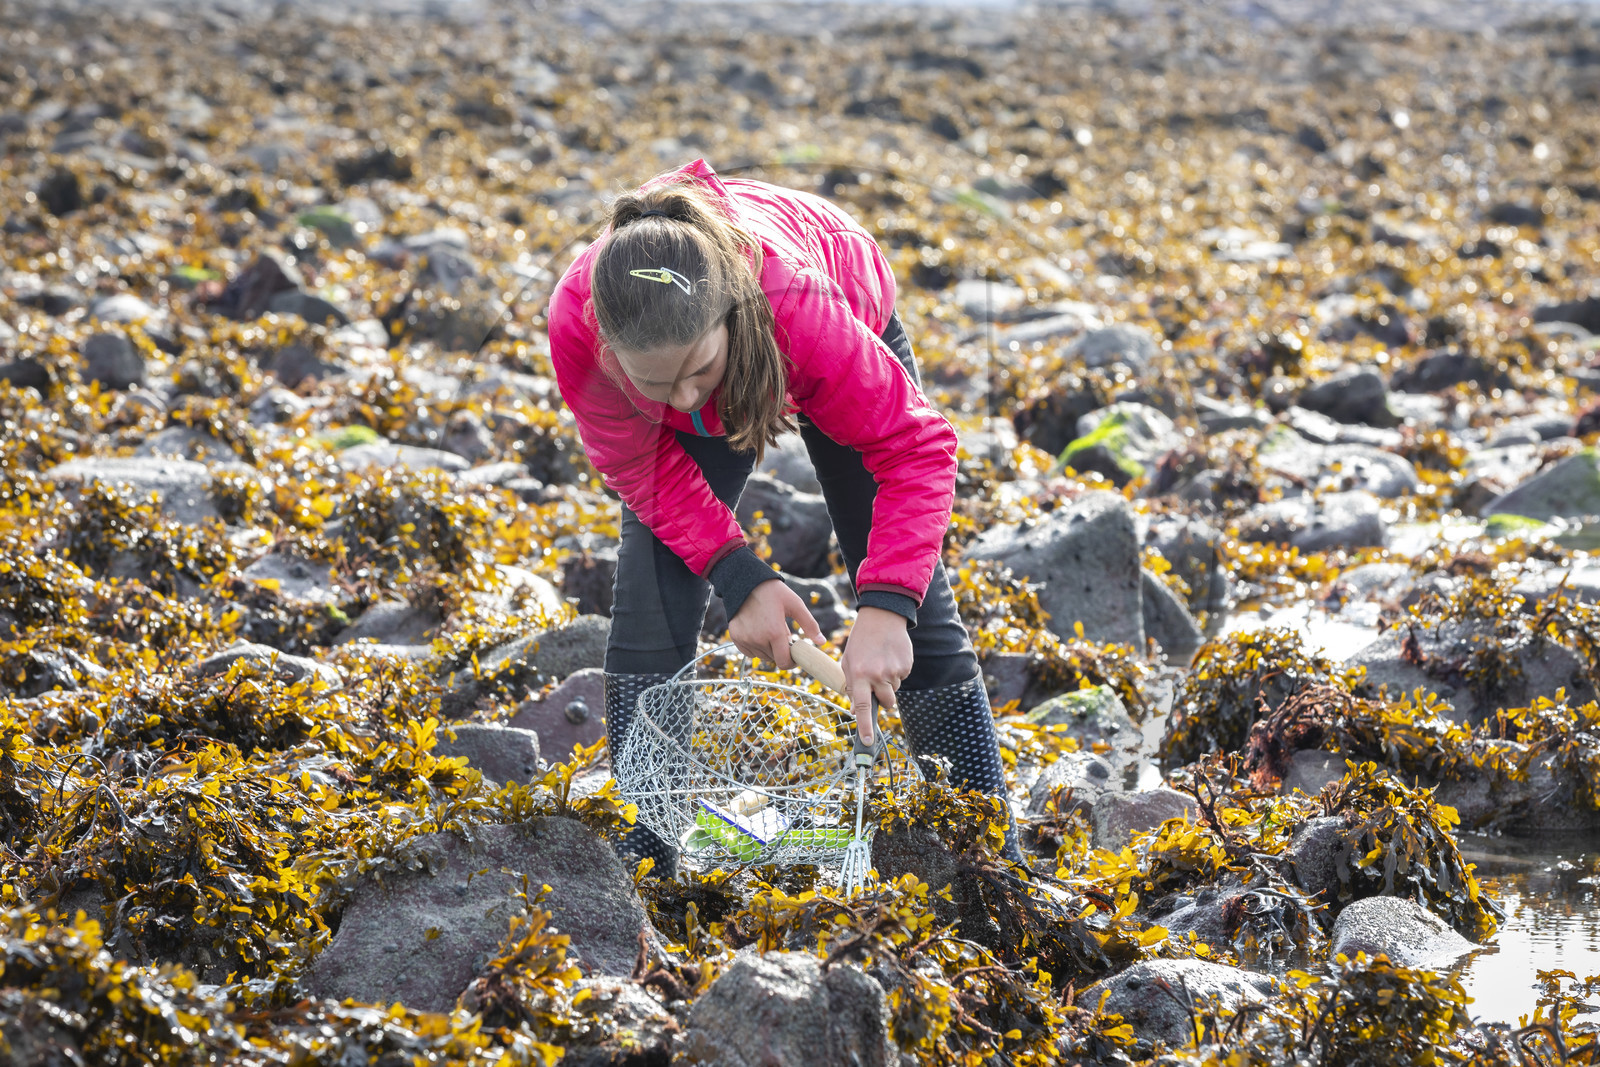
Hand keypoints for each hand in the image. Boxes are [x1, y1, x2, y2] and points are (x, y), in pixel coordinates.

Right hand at [727, 579, 823, 668]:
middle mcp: (758, 639)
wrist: (746, 581)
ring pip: (761, 656)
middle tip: (782, 635)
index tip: (794, 654)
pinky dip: (755, 647)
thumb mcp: (795, 604)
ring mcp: (745, 639)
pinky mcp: (736, 637)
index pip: (784, 662)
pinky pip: (748, 652)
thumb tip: (822, 642)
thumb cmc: (773, 592)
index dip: (791, 661)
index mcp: (774, 632)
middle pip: (774, 659)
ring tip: (770, 630)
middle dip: (780, 651)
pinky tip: (758, 632)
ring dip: (768, 649)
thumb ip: (810, 625)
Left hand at [840, 606, 911, 745]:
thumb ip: (852, 686)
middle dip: (884, 698)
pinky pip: (903, 678)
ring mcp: (893, 671)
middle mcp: (876, 675)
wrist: (881, 618)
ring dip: (889, 682)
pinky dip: (898, 671)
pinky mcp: (906, 665)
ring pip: (895, 690)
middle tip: (877, 681)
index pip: (862, 706)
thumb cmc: (860, 643)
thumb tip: (856, 710)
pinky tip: (891, 656)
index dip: (865, 725)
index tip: (869, 741)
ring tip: (882, 662)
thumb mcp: (849, 662)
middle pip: (886, 703)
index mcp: (858, 675)